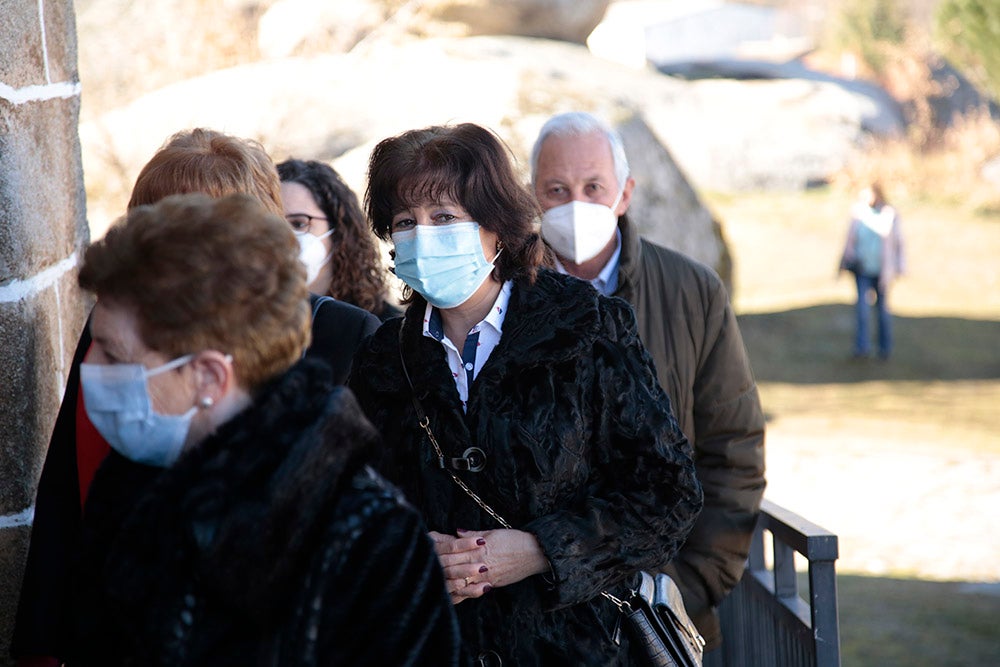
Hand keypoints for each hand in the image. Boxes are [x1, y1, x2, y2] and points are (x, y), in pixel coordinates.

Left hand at [431, 528, 548, 604]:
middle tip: (427, 566)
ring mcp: (487, 576)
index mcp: (479, 549)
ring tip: (434, 584)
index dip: (442, 551)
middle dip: (440, 568)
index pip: (455, 552)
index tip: (431, 549)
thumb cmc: (515, 540)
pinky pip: (474, 592)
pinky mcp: (493, 584)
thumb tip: (458, 531)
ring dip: (448, 584)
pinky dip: (462, 594)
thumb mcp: (493, 532)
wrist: (535, 553)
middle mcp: (481, 564)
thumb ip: (473, 533)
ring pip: (462, 583)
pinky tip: (453, 595)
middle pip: (455, 569)